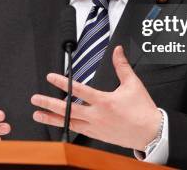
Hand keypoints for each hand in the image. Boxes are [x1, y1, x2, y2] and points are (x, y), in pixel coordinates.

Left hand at [30, 46, 161, 150]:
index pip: (78, 90)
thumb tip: (117, 50)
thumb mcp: (133, 84)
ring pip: (69, 123)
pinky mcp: (97, 135)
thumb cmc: (143, 110)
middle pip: (67, 110)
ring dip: (51, 119)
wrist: (151, 133)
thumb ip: (122, 66)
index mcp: (104, 102)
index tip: (50, 77)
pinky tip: (58, 123)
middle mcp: (97, 116)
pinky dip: (66, 126)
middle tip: (35, 99)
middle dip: (49, 104)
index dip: (63, 83)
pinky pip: (77, 131)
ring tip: (37, 115)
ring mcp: (95, 128)